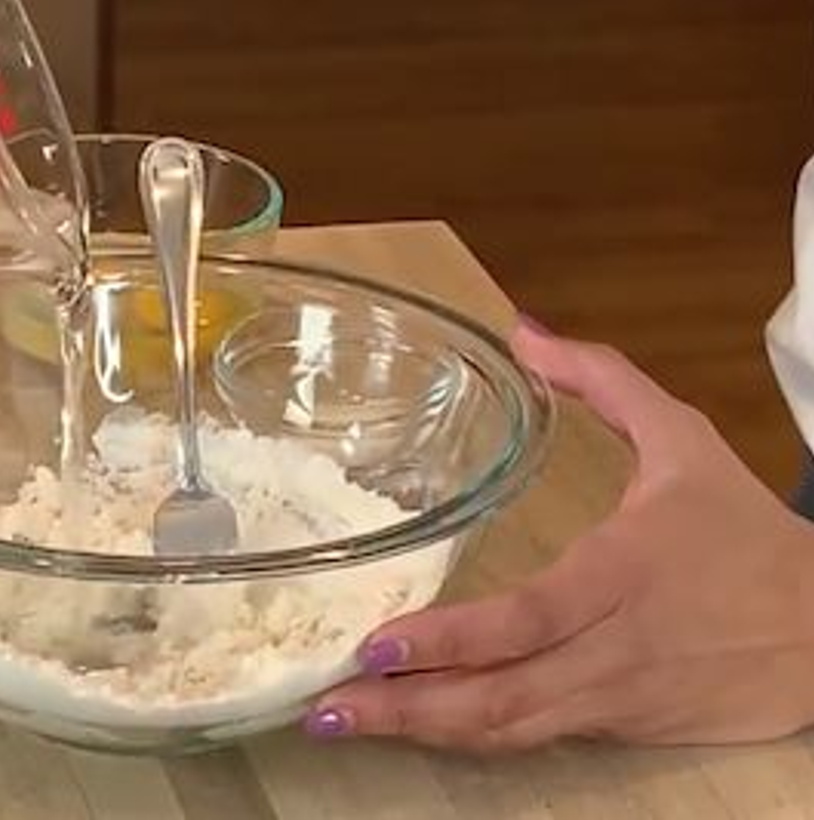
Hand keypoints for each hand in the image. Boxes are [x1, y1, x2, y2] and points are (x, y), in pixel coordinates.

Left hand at [303, 320, 813, 750]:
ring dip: (427, 734)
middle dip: (408, 708)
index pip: (526, 620)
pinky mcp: (625, 730)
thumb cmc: (742, 530)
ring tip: (343, 725)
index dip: (450, 642)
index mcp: (623, 574)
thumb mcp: (685, 439)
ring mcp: (618, 701)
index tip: (374, 644)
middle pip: (503, 696)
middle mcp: (613, 650)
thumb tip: (522, 329)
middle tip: (324, 709)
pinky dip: (475, 736)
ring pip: (513, 731)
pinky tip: (419, 725)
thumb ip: (604, 380)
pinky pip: (538, 737)